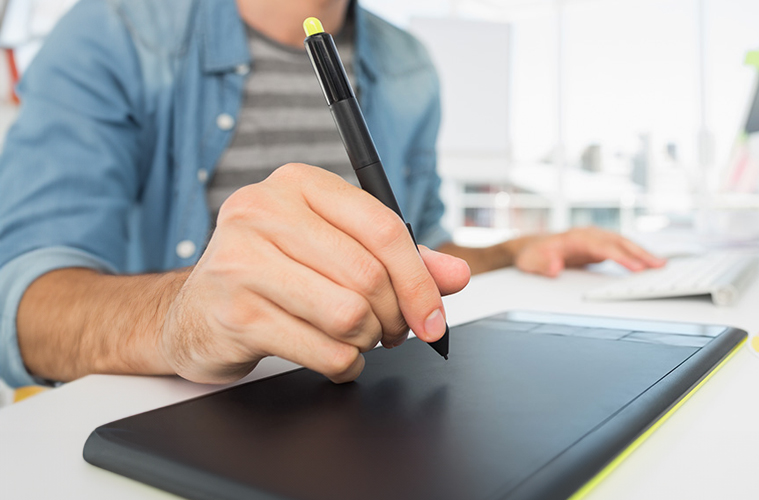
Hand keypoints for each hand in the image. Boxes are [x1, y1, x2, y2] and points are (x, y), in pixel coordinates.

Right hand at [159, 164, 469, 383]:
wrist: (196, 312)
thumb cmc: (275, 272)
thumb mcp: (337, 248)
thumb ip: (401, 258)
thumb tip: (455, 275)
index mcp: (298, 184)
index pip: (383, 228)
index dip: (421, 279)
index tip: (435, 315)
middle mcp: (263, 212)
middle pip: (369, 276)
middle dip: (395, 317)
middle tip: (392, 331)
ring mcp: (241, 262)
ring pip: (349, 316)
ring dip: (367, 341)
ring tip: (357, 339)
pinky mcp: (235, 314)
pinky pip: (324, 351)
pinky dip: (344, 364)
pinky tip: (335, 357)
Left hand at [510, 227, 664, 276]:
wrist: (530, 247)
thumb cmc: (532, 254)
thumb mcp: (530, 262)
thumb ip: (542, 265)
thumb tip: (555, 267)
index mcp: (576, 238)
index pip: (604, 247)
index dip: (621, 258)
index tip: (637, 268)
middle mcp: (589, 235)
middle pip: (619, 242)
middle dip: (640, 253)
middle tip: (659, 265)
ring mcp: (595, 239)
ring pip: (624, 243)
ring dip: (642, 253)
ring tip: (661, 265)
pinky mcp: (599, 246)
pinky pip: (621, 249)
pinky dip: (636, 255)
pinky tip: (648, 263)